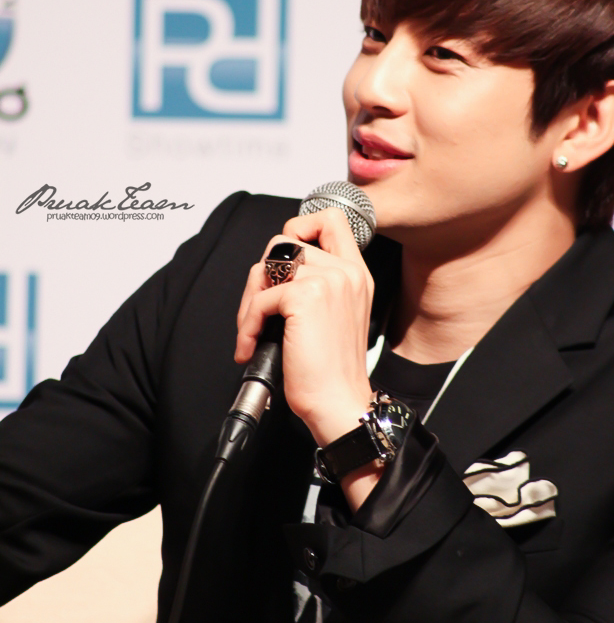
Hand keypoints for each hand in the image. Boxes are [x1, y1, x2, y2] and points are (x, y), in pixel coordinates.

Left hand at [235, 208, 373, 448]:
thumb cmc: (332, 370)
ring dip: (250, 301)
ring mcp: (327, 280)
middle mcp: (345, 271)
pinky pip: (260, 298)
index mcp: (356, 273)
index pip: (330, 219)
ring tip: (254, 331)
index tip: (285, 260)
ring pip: (266, 267)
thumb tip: (273, 272)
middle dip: (262, 276)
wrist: (338, 402)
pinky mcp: (305, 297)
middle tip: (259, 311)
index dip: (300, 227)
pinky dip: (247, 324)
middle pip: (283, 242)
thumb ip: (317, 285)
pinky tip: (252, 346)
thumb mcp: (336, 315)